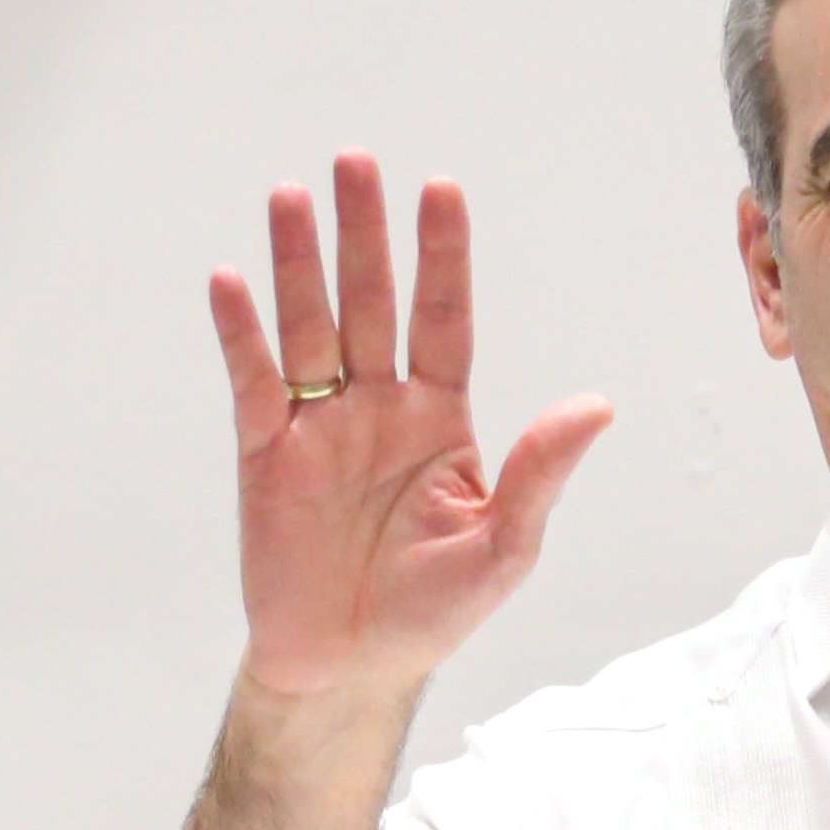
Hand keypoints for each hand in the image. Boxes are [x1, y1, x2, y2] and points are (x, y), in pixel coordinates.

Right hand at [209, 155, 612, 707]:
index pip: (443, 320)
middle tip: (355, 161)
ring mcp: (320, 426)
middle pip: (371, 304)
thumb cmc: (432, 612)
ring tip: (290, 196)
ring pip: (309, 327)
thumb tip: (597, 406)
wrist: (349, 667)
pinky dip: (242, 334)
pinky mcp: (266, 455)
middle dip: (364, 235)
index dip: (442, 257)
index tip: (440, 190)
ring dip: (299, 264)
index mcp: (440, 419)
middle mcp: (379, 407)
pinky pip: (254, 384)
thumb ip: (539, 474)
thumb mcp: (503, 549)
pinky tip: (232, 280)